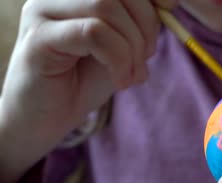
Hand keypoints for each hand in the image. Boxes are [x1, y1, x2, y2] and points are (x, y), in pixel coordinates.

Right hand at [0, 0, 175, 182]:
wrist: (47, 119)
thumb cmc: (83, 82)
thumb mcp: (121, 48)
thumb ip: (139, 24)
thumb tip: (169, 2)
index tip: (167, 13)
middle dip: (146, 25)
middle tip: (145, 59)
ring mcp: (43, 11)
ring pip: (106, 7)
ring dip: (132, 47)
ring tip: (132, 76)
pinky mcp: (38, 37)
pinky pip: (93, 33)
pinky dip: (118, 59)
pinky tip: (120, 81)